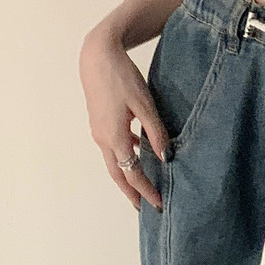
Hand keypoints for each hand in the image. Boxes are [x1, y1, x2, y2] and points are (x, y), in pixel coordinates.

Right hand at [78, 34, 169, 212]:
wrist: (97, 56)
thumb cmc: (122, 77)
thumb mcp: (145, 104)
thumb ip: (156, 132)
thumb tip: (167, 158)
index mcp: (115, 137)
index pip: (132, 173)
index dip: (146, 190)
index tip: (159, 204)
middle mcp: (103, 139)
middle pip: (118, 174)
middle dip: (132, 193)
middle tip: (146, 208)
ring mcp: (99, 131)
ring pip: (114, 161)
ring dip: (127, 176)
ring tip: (142, 186)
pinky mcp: (99, 122)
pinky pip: (113, 146)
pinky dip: (126, 155)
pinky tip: (139, 151)